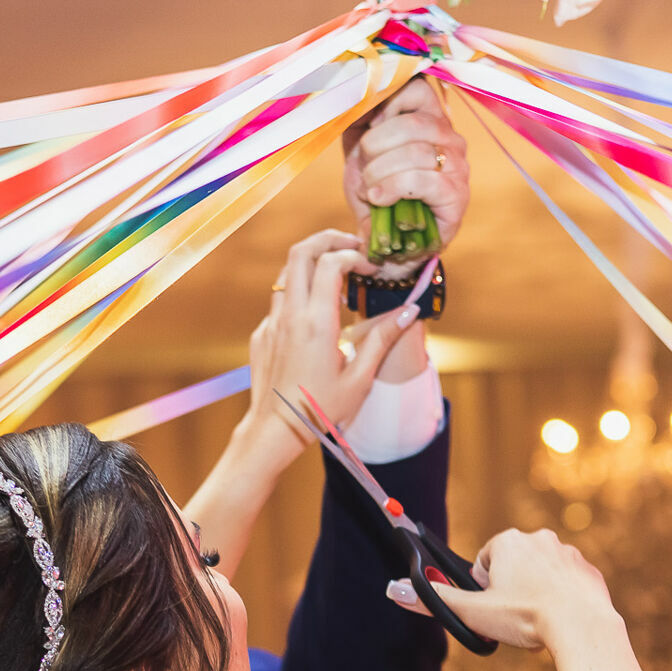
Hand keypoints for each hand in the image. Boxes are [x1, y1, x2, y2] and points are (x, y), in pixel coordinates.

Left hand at [245, 231, 414, 455]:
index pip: (332, 263)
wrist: (275, 430)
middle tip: (352, 247)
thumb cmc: (319, 410)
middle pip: (301, 252)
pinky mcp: (262, 334)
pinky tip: (317, 315)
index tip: (371, 269)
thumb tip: (409, 311)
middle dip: (328, 240)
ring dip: (312, 264)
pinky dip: (300, 293)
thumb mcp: (359, 377)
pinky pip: (280, 301)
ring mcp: (272, 323)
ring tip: (338, 279)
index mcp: (317, 323)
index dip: (355, 255)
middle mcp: (290, 316)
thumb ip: (382, 339)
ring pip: (286, 273)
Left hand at [343, 78, 469, 276]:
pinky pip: (425, 181)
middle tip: (365, 168)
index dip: (386, 105)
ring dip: (379, 172)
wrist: (384, 239)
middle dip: (375, 147)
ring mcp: (458, 166)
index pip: (417, 89)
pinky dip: (393, 188)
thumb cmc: (375, 190)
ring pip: (416, 152)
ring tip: (369, 189)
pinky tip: (379, 198)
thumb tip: (358, 93)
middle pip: (412, 123)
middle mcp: (450, 137)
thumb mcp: (359, 149)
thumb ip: (361, 117)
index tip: (368, 129)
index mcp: (429, 117)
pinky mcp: (456, 196)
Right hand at [393, 528, 615, 650]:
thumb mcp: (473, 612)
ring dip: (536, 595)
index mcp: (508, 542)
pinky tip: (560, 621)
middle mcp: (539, 539)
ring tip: (537, 622)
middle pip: (514, 566)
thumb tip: (395, 589)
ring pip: (542, 576)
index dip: (484, 589)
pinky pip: (569, 586)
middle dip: (510, 591)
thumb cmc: (524, 617)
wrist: (581, 627)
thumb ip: (433, 601)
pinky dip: (562, 601)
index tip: (493, 607)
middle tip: (513, 617)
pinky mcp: (589, 572)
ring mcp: (568, 554)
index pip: (484, 561)